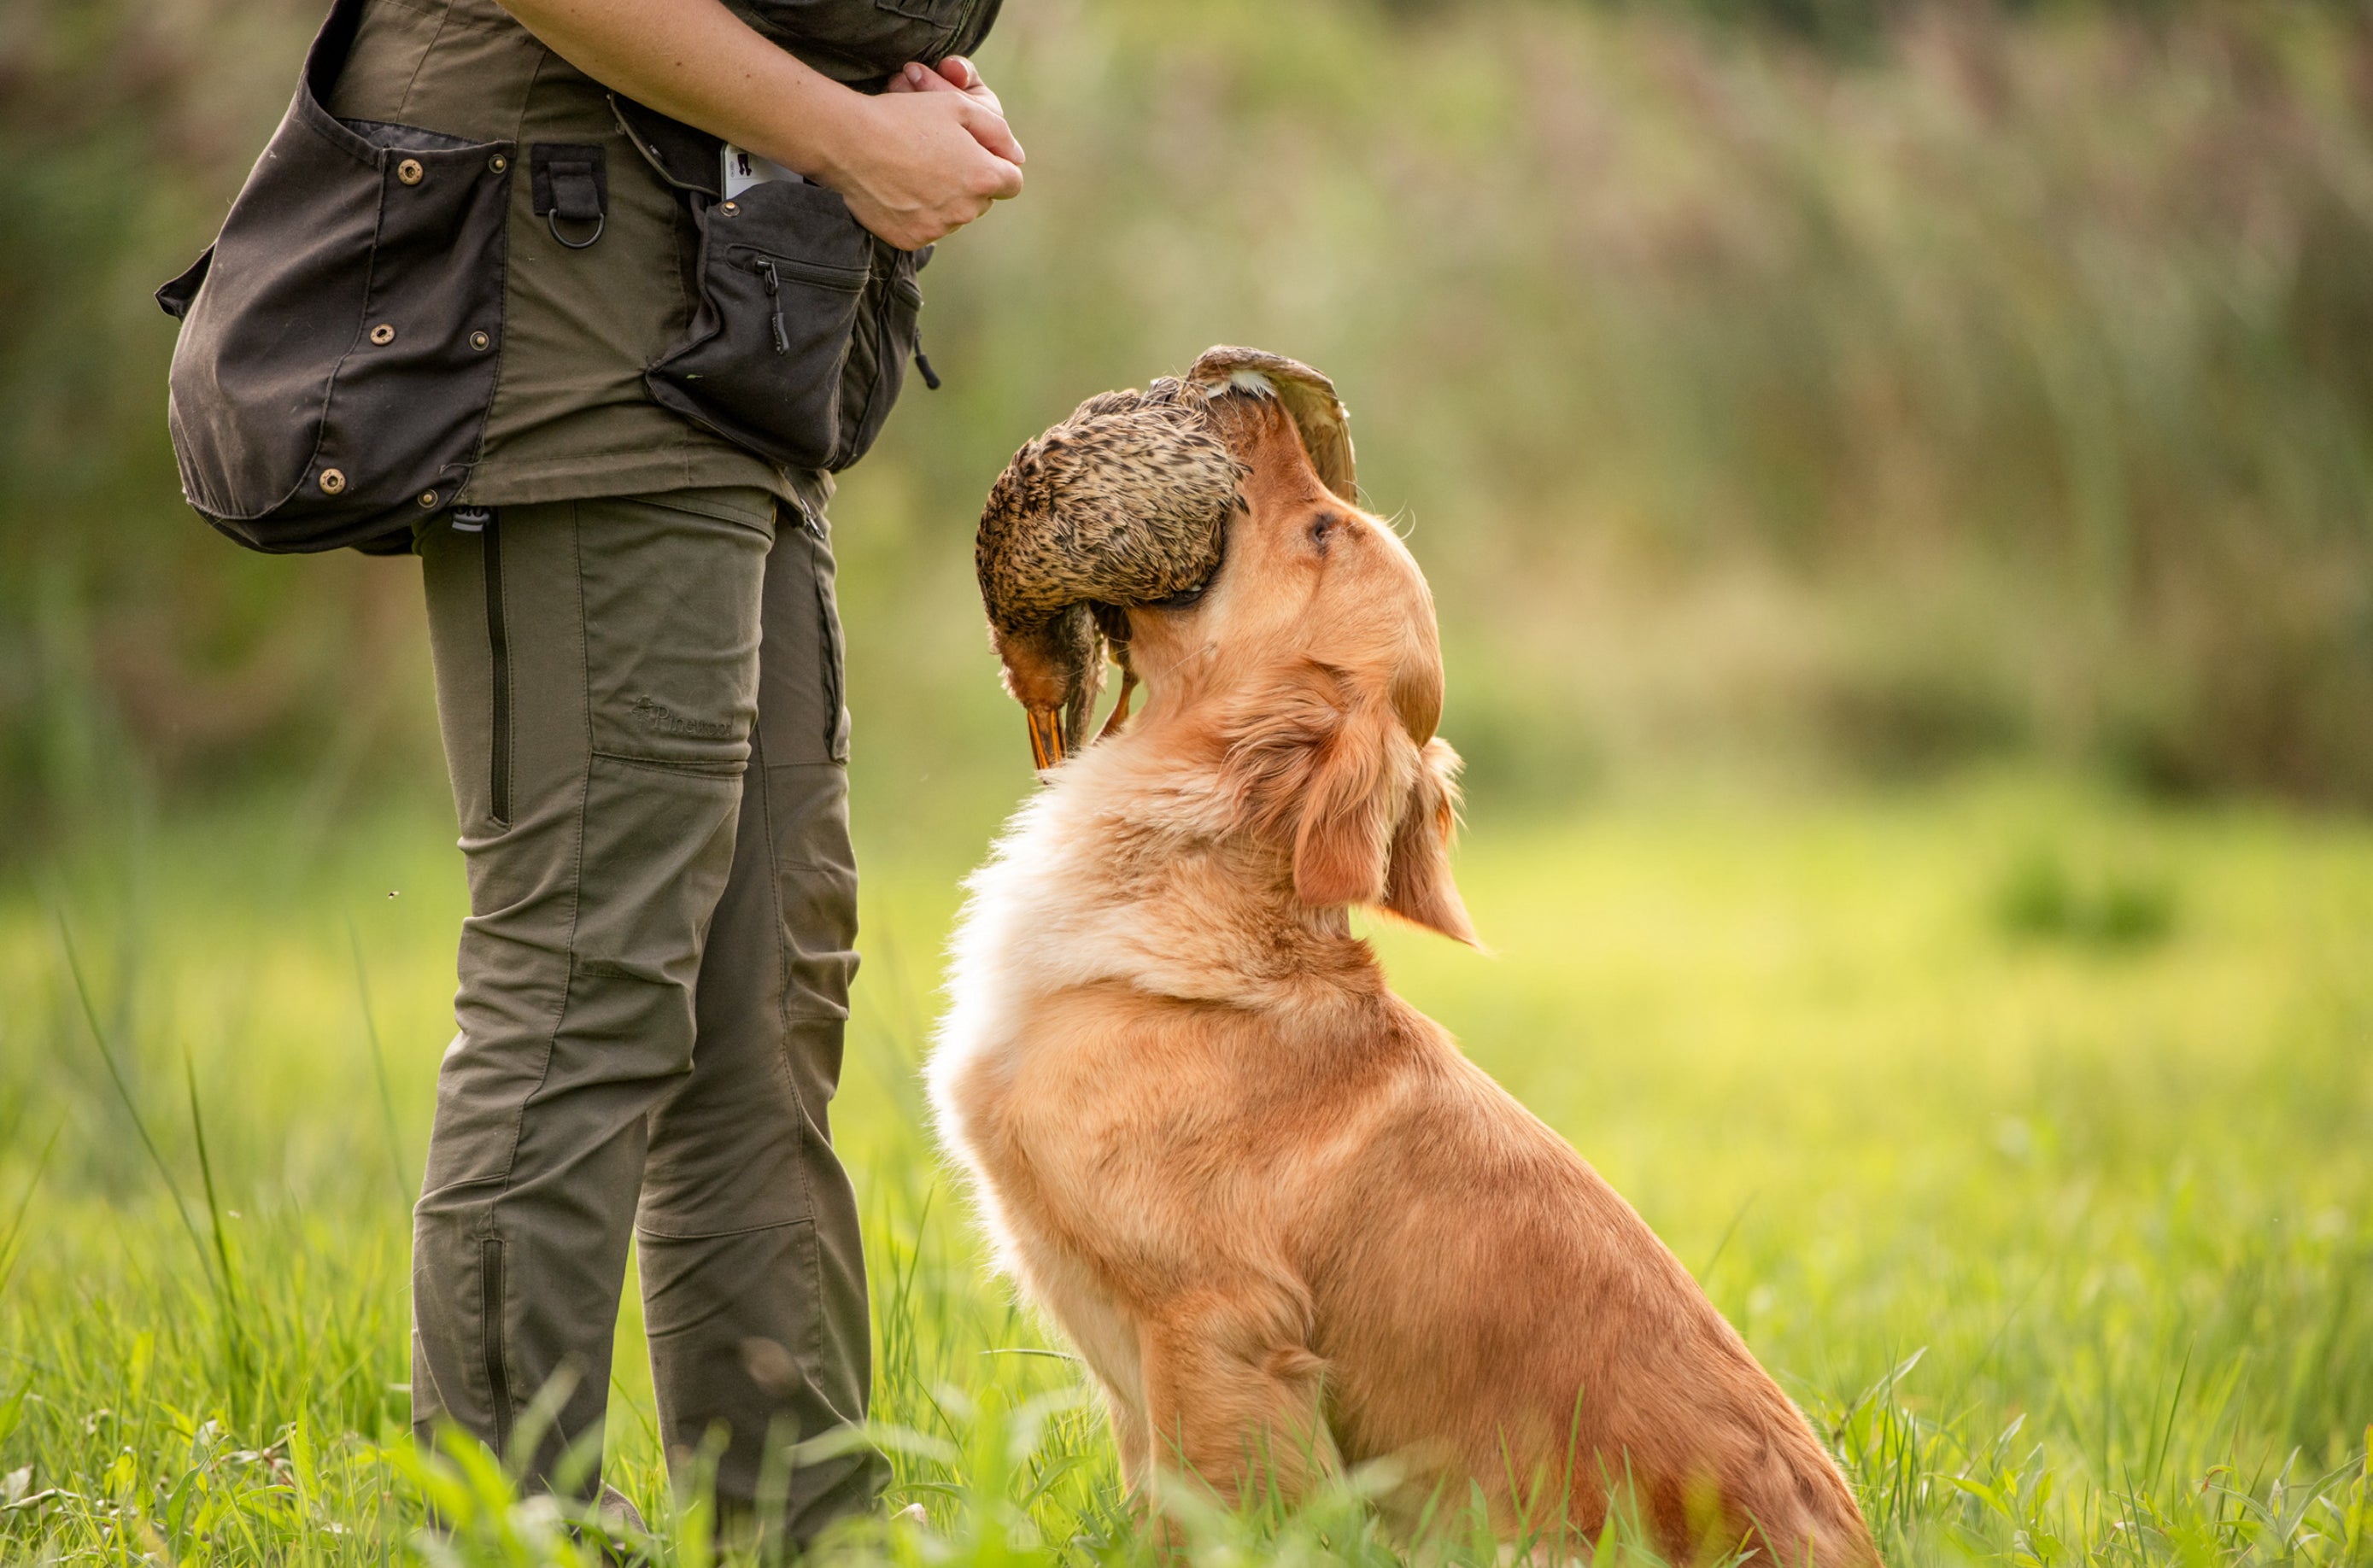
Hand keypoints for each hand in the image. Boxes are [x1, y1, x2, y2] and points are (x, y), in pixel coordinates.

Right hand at [823, 59, 1022, 250]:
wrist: (850, 142)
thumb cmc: (905, 118)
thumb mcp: (958, 106)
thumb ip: (996, 130)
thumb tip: (1016, 154)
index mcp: (983, 177)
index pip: (1011, 182)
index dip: (996, 166)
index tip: (976, 156)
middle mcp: (966, 210)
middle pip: (982, 200)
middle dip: (970, 182)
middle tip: (939, 158)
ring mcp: (938, 228)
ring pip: (955, 216)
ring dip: (945, 200)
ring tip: (916, 172)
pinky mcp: (912, 240)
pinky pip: (927, 229)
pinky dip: (919, 214)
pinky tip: (900, 190)